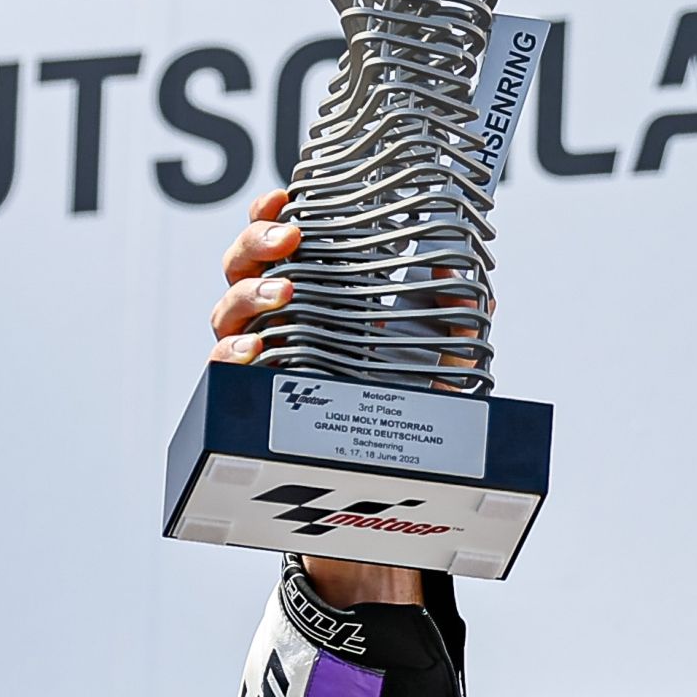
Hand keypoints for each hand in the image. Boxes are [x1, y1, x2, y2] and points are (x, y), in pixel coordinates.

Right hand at [209, 188, 417, 607]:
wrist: (374, 501)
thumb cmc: (395, 413)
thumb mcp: (434, 368)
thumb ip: (451, 330)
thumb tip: (474, 290)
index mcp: (304, 302)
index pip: (274, 247)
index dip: (268, 216)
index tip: (285, 196)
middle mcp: (269, 328)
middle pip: (238, 271)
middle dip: (256, 246)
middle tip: (290, 240)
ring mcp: (252, 368)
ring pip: (224, 316)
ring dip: (248, 297)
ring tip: (284, 292)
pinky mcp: (244, 410)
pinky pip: (222, 379)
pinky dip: (232, 359)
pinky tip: (253, 353)